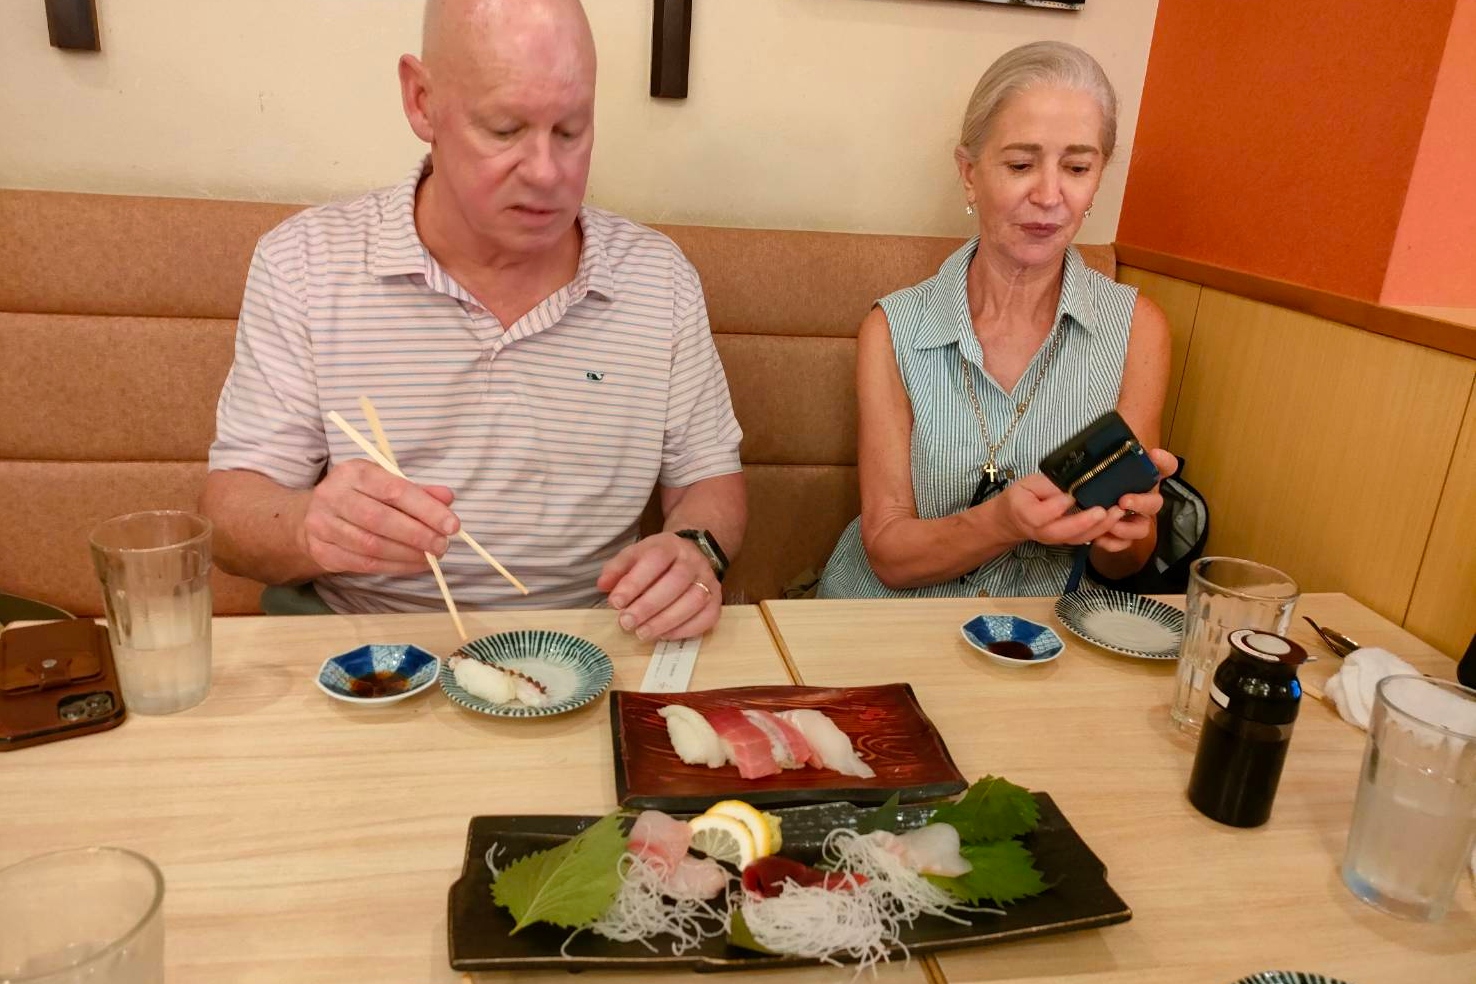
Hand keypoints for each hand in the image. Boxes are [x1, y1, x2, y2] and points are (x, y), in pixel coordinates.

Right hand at [298, 459, 458, 574]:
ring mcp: (323, 524)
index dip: (426, 509)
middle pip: (380, 519)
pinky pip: (363, 564)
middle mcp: (334, 495)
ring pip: (371, 545)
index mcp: (354, 472)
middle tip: (442, 546)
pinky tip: (414, 565)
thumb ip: (417, 491)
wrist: (315, 515)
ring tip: (431, 557)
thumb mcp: (386, 483)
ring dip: (407, 554)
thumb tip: (447, 498)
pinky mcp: (322, 550)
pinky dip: (394, 566)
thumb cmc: (361, 496)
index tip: (452, 525)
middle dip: (418, 535)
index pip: (394, 490)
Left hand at [597, 532, 720, 641]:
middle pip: (676, 582)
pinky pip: (708, 617)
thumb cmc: (657, 560)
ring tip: (642, 633)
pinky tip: (664, 636)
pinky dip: (685, 630)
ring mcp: (709, 580)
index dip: (634, 582)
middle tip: (626, 623)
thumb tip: (603, 586)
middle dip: (648, 606)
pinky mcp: (717, 600)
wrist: (690, 554)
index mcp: (670, 545)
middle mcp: (693, 561)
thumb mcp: (634, 556)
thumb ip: (617, 569)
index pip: (655, 560)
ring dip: (666, 621)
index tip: (616, 603)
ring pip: (694, 601)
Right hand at [993, 473, 1123, 546]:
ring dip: (1099, 528)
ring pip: (1077, 539)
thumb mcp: (1028, 483)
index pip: (1042, 514)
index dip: (1057, 505)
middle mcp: (1042, 532)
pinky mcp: (1068, 540)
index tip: (1070, 494)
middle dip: (1084, 523)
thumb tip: (1069, 487)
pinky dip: (1102, 533)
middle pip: (1063, 532)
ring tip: (1116, 513)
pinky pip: (1085, 540)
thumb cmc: (1023, 496)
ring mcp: (1056, 539)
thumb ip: (1047, 485)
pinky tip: (1115, 521)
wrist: (1014, 519)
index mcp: (1027, 514)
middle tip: (1103, 510)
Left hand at [1091, 448, 1177, 552]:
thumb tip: (1099, 440)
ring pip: (1143, 528)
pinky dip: (1113, 543)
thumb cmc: (1092, 479)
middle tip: (1123, 501)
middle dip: (1142, 503)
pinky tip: (1099, 538)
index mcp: (1142, 477)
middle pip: (1156, 503)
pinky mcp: (1122, 536)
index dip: (1164, 461)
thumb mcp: (1097, 465)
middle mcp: (1144, 498)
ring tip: (1111, 525)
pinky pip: (1125, 544)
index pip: (1165, 466)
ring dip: (1128, 528)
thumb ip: (1106, 455)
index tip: (1155, 455)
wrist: (1077, 506)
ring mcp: (1135, 519)